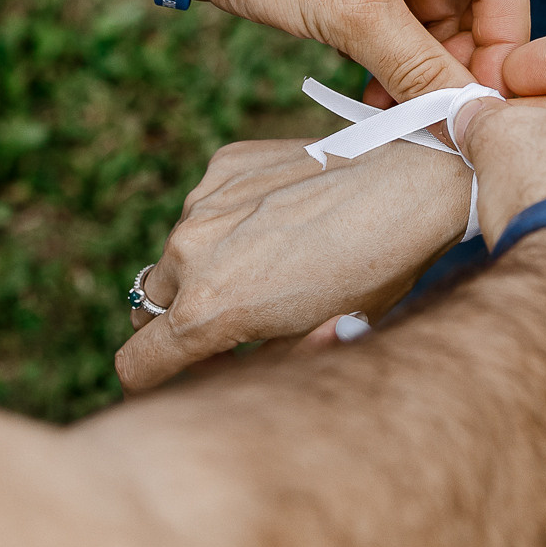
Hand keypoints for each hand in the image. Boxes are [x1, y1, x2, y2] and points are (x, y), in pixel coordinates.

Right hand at [115, 136, 471, 391]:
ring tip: (272, 263)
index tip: (177, 381)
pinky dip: (228, 220)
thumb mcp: (313, 342)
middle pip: (152, 306)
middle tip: (235, 326)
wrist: (410, 187)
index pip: (135, 364)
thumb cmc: (372, 278)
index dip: (150, 382)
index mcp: (206, 311)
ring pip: (179, 252)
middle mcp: (188, 252)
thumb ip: (248, 363)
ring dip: (206, 266)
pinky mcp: (224, 164)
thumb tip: (213, 373)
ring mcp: (203, 201)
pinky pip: (207, 205)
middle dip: (180, 321)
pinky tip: (282, 220)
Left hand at [199, 0, 534, 105]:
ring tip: (400, 113)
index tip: (484, 108)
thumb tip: (470, 122)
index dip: (499, 49)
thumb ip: (419, 69)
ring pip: (440, 3)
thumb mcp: (351, 12)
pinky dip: (395, 44)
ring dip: (422, 59)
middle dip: (458, 55)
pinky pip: (404, 0)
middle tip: (443, 115)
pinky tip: (379, 89)